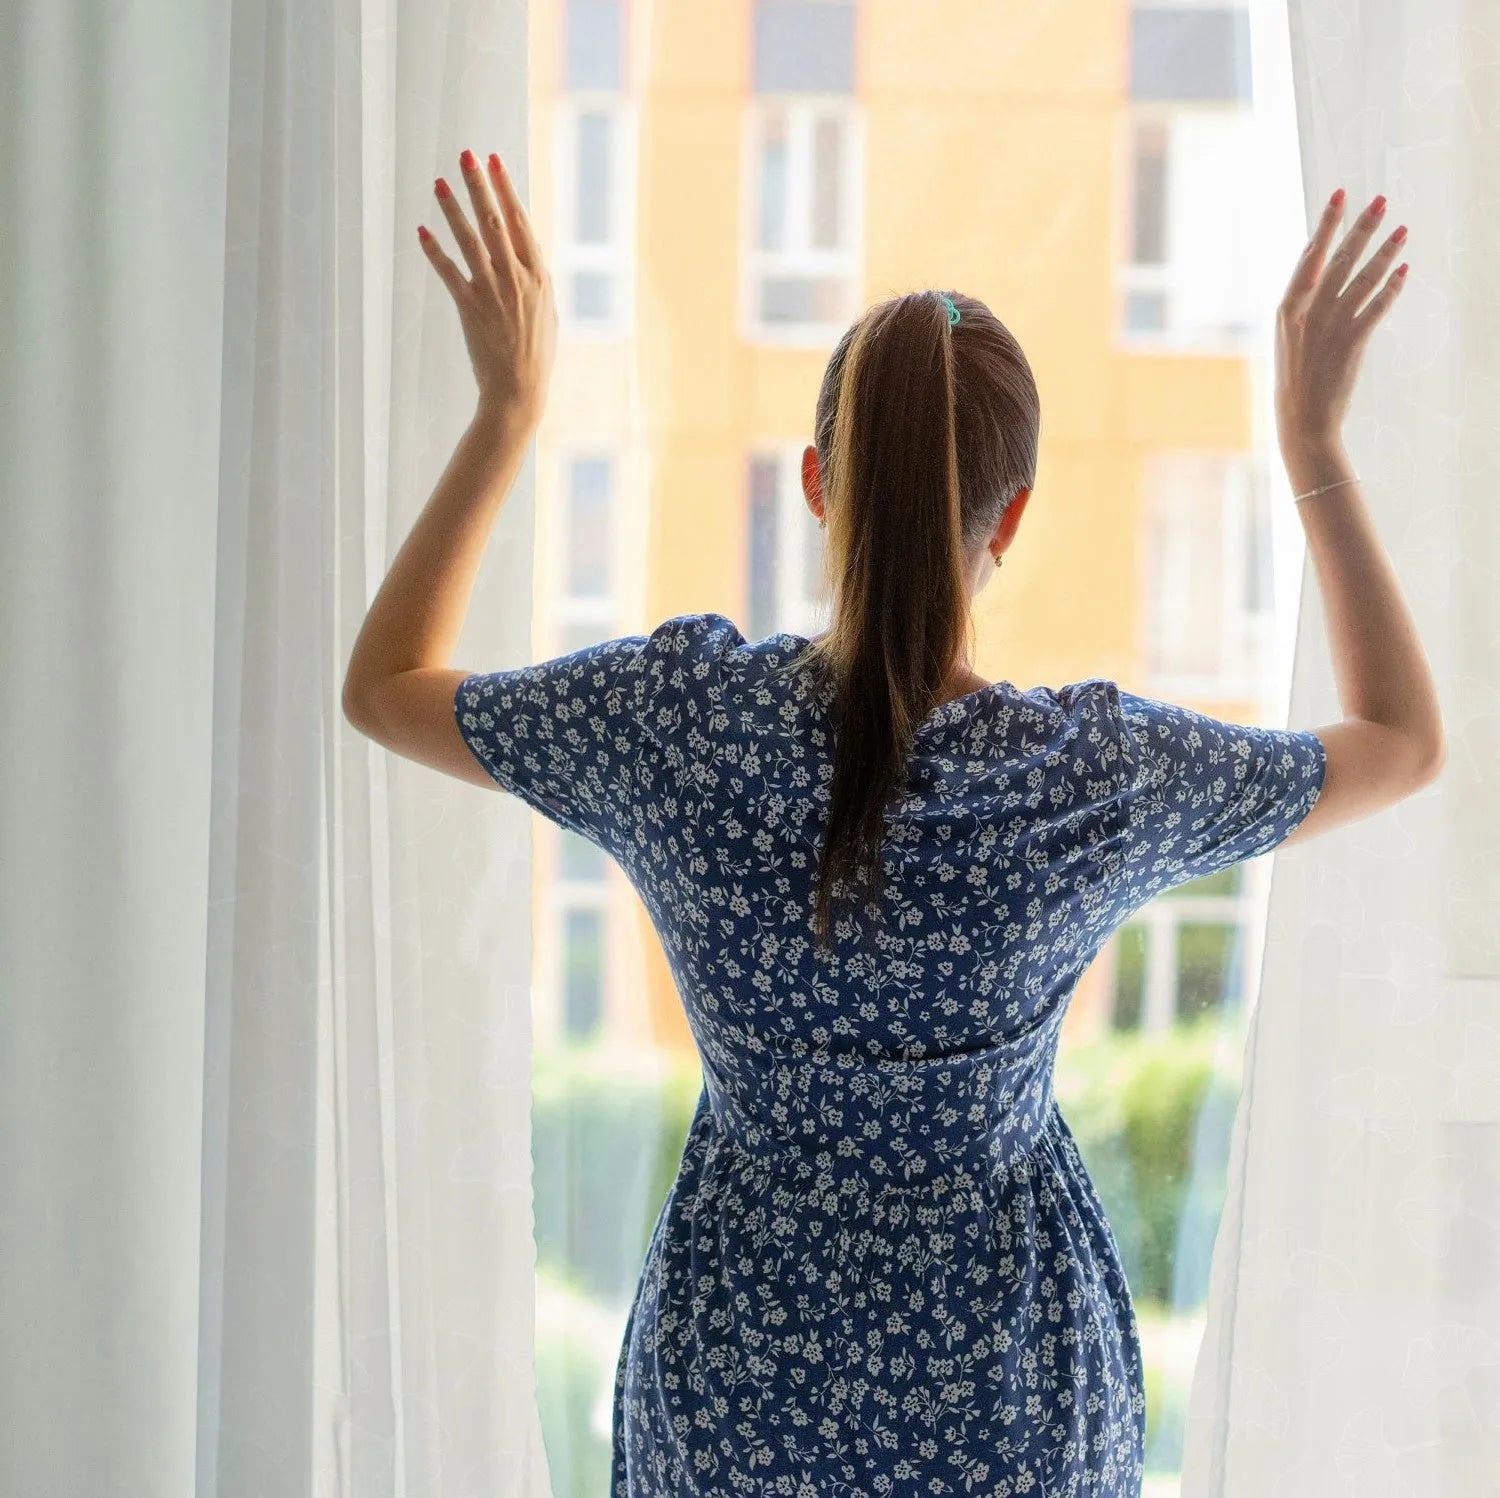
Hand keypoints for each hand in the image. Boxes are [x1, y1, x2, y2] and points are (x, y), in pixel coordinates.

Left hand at [419, 148, 556, 422]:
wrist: (519, 390)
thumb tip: (530, 258)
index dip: (506, 189)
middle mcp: (515, 279)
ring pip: (469, 241)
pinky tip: (421, 230)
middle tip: (466, 154)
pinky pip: (448, 273)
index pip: (520, 222)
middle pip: (494, 221)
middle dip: (480, 185)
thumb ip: (538, 282)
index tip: (495, 160)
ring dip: (453, 209)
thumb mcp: (548, 314)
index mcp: (539, 276)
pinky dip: (434, 251)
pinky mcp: (469, 308)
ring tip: (439, 182)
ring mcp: (491, 292)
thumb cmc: (537, 356)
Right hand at [1275, 188, 1408, 454]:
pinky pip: (1377, 307)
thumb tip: (1322, 277)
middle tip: (1379, 201)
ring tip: (1402, 230)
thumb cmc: (1294, 381)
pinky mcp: (1353, 342)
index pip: (1310, 255)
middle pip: (1339, 259)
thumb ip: (1304, 308)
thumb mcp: (1288, 339)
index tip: (1340, 196)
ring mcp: (1331, 326)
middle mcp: (1308, 312)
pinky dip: (1392, 288)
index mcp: (1287, 308)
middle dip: (1361, 228)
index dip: (1327, 223)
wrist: (1301, 421)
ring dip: (1385, 252)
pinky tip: (1404, 271)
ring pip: (1362, 278)